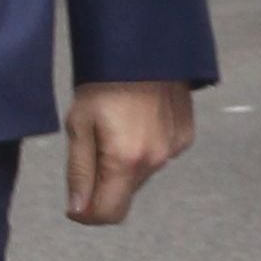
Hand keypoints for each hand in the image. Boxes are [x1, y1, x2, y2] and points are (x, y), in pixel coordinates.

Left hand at [65, 77, 193, 224]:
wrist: (143, 46)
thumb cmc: (104, 81)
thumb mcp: (79, 125)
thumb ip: (79, 172)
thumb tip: (78, 210)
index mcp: (126, 161)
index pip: (109, 214)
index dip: (88, 214)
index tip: (75, 201)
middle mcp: (156, 161)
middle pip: (124, 194)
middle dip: (105, 183)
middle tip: (92, 146)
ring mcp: (174, 149)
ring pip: (142, 175)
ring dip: (125, 164)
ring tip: (115, 127)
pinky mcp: (184, 136)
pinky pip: (159, 155)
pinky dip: (145, 147)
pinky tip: (137, 120)